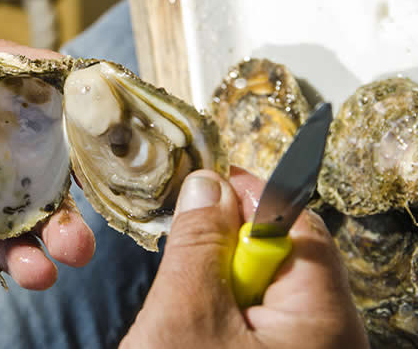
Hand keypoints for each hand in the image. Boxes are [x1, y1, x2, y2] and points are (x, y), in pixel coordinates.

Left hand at [0, 37, 94, 288]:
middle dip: (69, 169)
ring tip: (69, 250)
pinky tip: (29, 270)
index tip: (101, 106)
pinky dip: (18, 255)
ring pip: (23, 197)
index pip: (10, 75)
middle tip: (89, 196)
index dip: (58, 85)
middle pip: (33, 142)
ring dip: (55, 223)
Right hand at [120, 167, 367, 347]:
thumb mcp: (184, 316)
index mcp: (324, 321)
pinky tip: (196, 326)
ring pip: (268, 294)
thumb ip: (198, 245)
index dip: (254, 196)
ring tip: (185, 299)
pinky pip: (260, 326)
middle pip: (288, 260)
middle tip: (187, 239)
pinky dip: (225, 312)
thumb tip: (208, 187)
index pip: (299, 228)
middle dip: (232, 243)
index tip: (212, 180)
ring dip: (223, 280)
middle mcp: (329, 339)